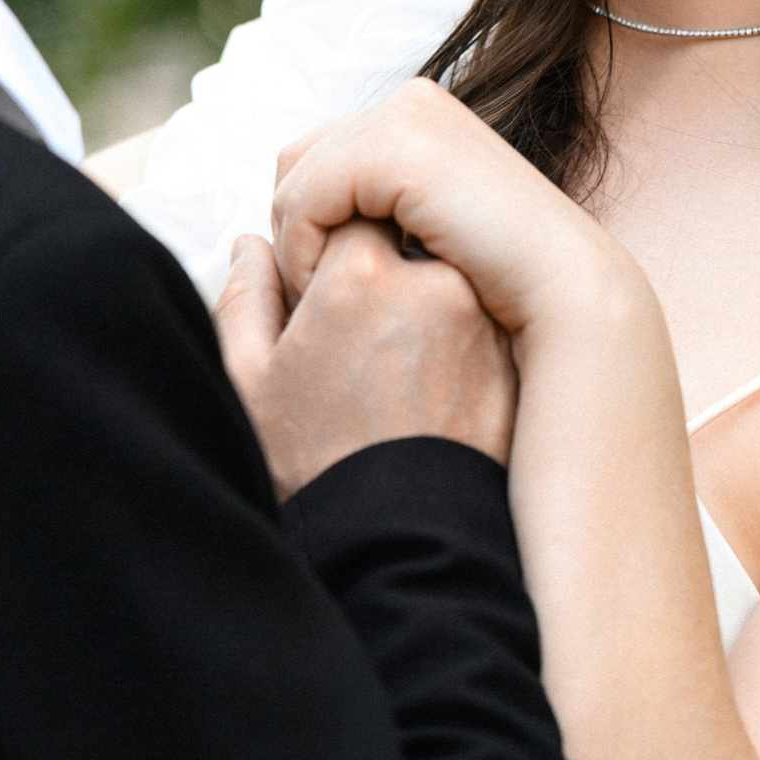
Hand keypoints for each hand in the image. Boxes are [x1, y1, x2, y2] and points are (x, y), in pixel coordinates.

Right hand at [215, 216, 515, 496]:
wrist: (400, 548)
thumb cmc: (315, 468)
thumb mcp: (249, 384)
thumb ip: (245, 298)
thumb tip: (255, 247)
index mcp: (361, 273)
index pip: (346, 211)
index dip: (324, 253)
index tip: (314, 299)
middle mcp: (436, 283)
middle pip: (402, 239)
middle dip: (377, 273)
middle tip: (352, 341)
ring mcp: (485, 321)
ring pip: (445, 280)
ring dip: (419, 305)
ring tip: (389, 375)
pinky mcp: (515, 361)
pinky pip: (480, 325)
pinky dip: (455, 344)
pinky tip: (425, 395)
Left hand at [269, 78, 616, 343]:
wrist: (565, 288)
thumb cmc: (507, 279)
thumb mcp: (438, 227)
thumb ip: (392, 207)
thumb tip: (323, 219)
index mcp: (421, 112)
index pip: (318, 155)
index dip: (307, 221)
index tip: (324, 282)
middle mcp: (411, 99)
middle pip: (297, 162)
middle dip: (296, 228)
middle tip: (316, 293)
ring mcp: (403, 116)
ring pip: (293, 182)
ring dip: (297, 247)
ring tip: (325, 300)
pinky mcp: (392, 148)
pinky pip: (304, 200)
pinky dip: (302, 251)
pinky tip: (330, 293)